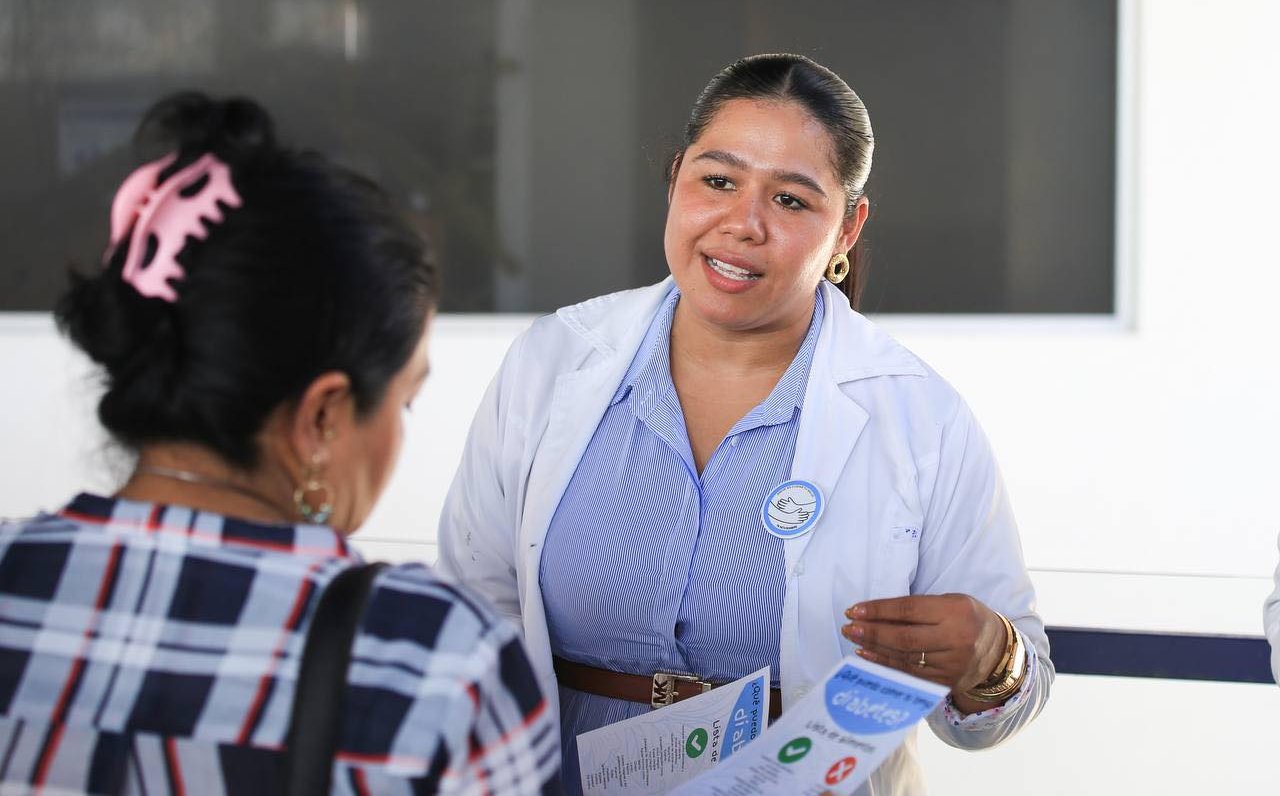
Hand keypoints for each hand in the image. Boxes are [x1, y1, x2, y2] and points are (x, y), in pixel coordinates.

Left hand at [841, 594, 1006, 698]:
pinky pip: (910, 674)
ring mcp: (952, 664)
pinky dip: (886, 665)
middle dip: (872, 632)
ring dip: (874, 649)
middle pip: (905, 638)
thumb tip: (875, 613)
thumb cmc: (966, 618)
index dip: (879, 610)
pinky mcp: (946, 682)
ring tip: (854, 639)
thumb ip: (918, 607)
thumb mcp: (949, 602)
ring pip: (905, 658)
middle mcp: (955, 639)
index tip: (854, 609)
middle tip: (848, 627)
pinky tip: (868, 657)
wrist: (998, 651)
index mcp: (955, 611)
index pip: (909, 610)